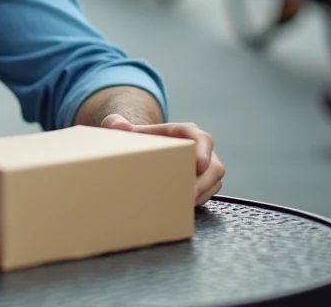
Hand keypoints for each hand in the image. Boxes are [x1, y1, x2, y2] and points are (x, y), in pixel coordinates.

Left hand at [101, 114, 224, 206]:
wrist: (142, 150)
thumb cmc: (136, 137)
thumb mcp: (121, 127)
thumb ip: (116, 122)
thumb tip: (121, 126)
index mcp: (185, 132)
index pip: (201, 138)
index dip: (203, 151)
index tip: (198, 164)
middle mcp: (200, 148)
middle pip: (214, 165)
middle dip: (204, 182)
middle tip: (189, 196)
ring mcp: (204, 166)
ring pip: (214, 182)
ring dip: (202, 194)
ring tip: (185, 205)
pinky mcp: (203, 182)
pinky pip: (208, 193)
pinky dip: (198, 201)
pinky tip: (183, 208)